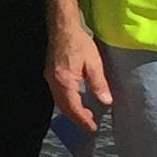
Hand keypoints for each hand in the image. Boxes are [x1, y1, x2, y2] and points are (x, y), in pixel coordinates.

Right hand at [47, 16, 112, 131]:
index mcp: (64, 81)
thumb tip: (106, 102)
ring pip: (59, 102)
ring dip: (71, 111)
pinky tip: (77, 101)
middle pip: (64, 108)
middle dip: (76, 118)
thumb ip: (98, 83)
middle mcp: (54, 83)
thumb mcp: (94, 63)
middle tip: (90, 124)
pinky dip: (67, 102)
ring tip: (86, 115)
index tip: (92, 128)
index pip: (73, 107)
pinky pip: (57, 94)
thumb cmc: (79, 43)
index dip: (83, 120)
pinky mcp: (50, 74)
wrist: (62, 27)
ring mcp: (50, 79)